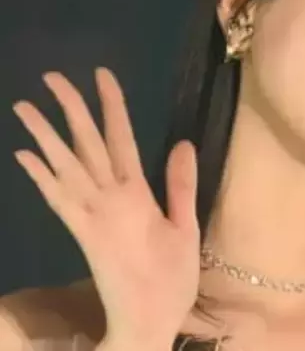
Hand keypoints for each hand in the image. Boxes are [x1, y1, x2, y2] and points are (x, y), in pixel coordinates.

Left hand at [13, 68, 199, 347]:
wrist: (142, 324)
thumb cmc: (171, 278)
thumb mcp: (186, 232)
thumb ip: (182, 186)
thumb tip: (182, 142)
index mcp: (135, 197)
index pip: (121, 139)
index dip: (111, 105)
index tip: (101, 75)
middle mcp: (105, 201)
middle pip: (84, 146)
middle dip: (69, 109)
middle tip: (52, 77)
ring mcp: (86, 217)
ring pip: (62, 168)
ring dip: (43, 136)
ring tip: (25, 108)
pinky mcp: (77, 233)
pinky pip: (53, 199)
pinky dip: (38, 175)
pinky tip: (24, 157)